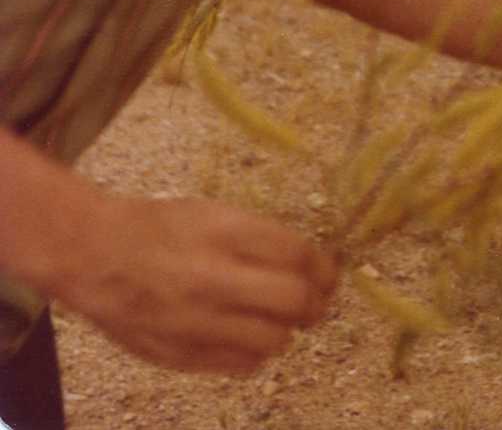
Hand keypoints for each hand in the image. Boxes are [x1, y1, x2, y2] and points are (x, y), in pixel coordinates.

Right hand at [54, 193, 338, 374]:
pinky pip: (243, 364)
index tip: (329, 271)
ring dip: (286, 329)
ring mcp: (198, 321)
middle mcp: (214, 278)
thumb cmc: (159, 227)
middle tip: (315, 301)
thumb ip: (259, 240)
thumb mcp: (213, 214)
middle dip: (315, 303)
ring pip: (274, 340)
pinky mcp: (182, 355)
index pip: (297, 255)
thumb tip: (310, 264)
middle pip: (294, 301)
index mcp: (224, 232)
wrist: (95, 255)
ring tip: (278, 317)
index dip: (324, 267)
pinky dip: (256, 352)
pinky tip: (247, 335)